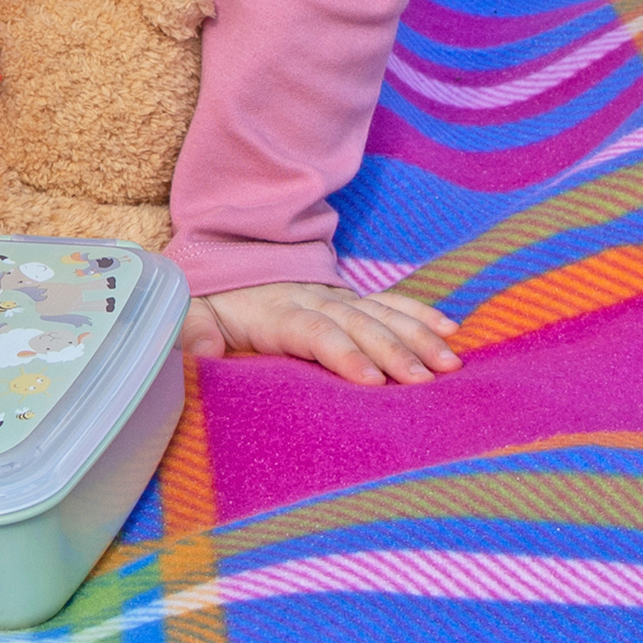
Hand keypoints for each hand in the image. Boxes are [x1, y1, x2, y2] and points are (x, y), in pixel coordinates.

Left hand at [180, 280, 460, 384]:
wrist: (227, 261)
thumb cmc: (211, 303)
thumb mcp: (191, 314)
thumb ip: (192, 331)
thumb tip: (203, 352)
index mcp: (275, 312)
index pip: (314, 331)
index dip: (342, 352)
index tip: (371, 379)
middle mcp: (312, 300)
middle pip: (357, 324)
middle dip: (392, 351)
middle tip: (423, 380)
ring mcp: (335, 297)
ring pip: (381, 314)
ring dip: (416, 336)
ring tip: (448, 363)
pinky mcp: (350, 300)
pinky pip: (389, 303)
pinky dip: (419, 314)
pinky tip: (450, 330)